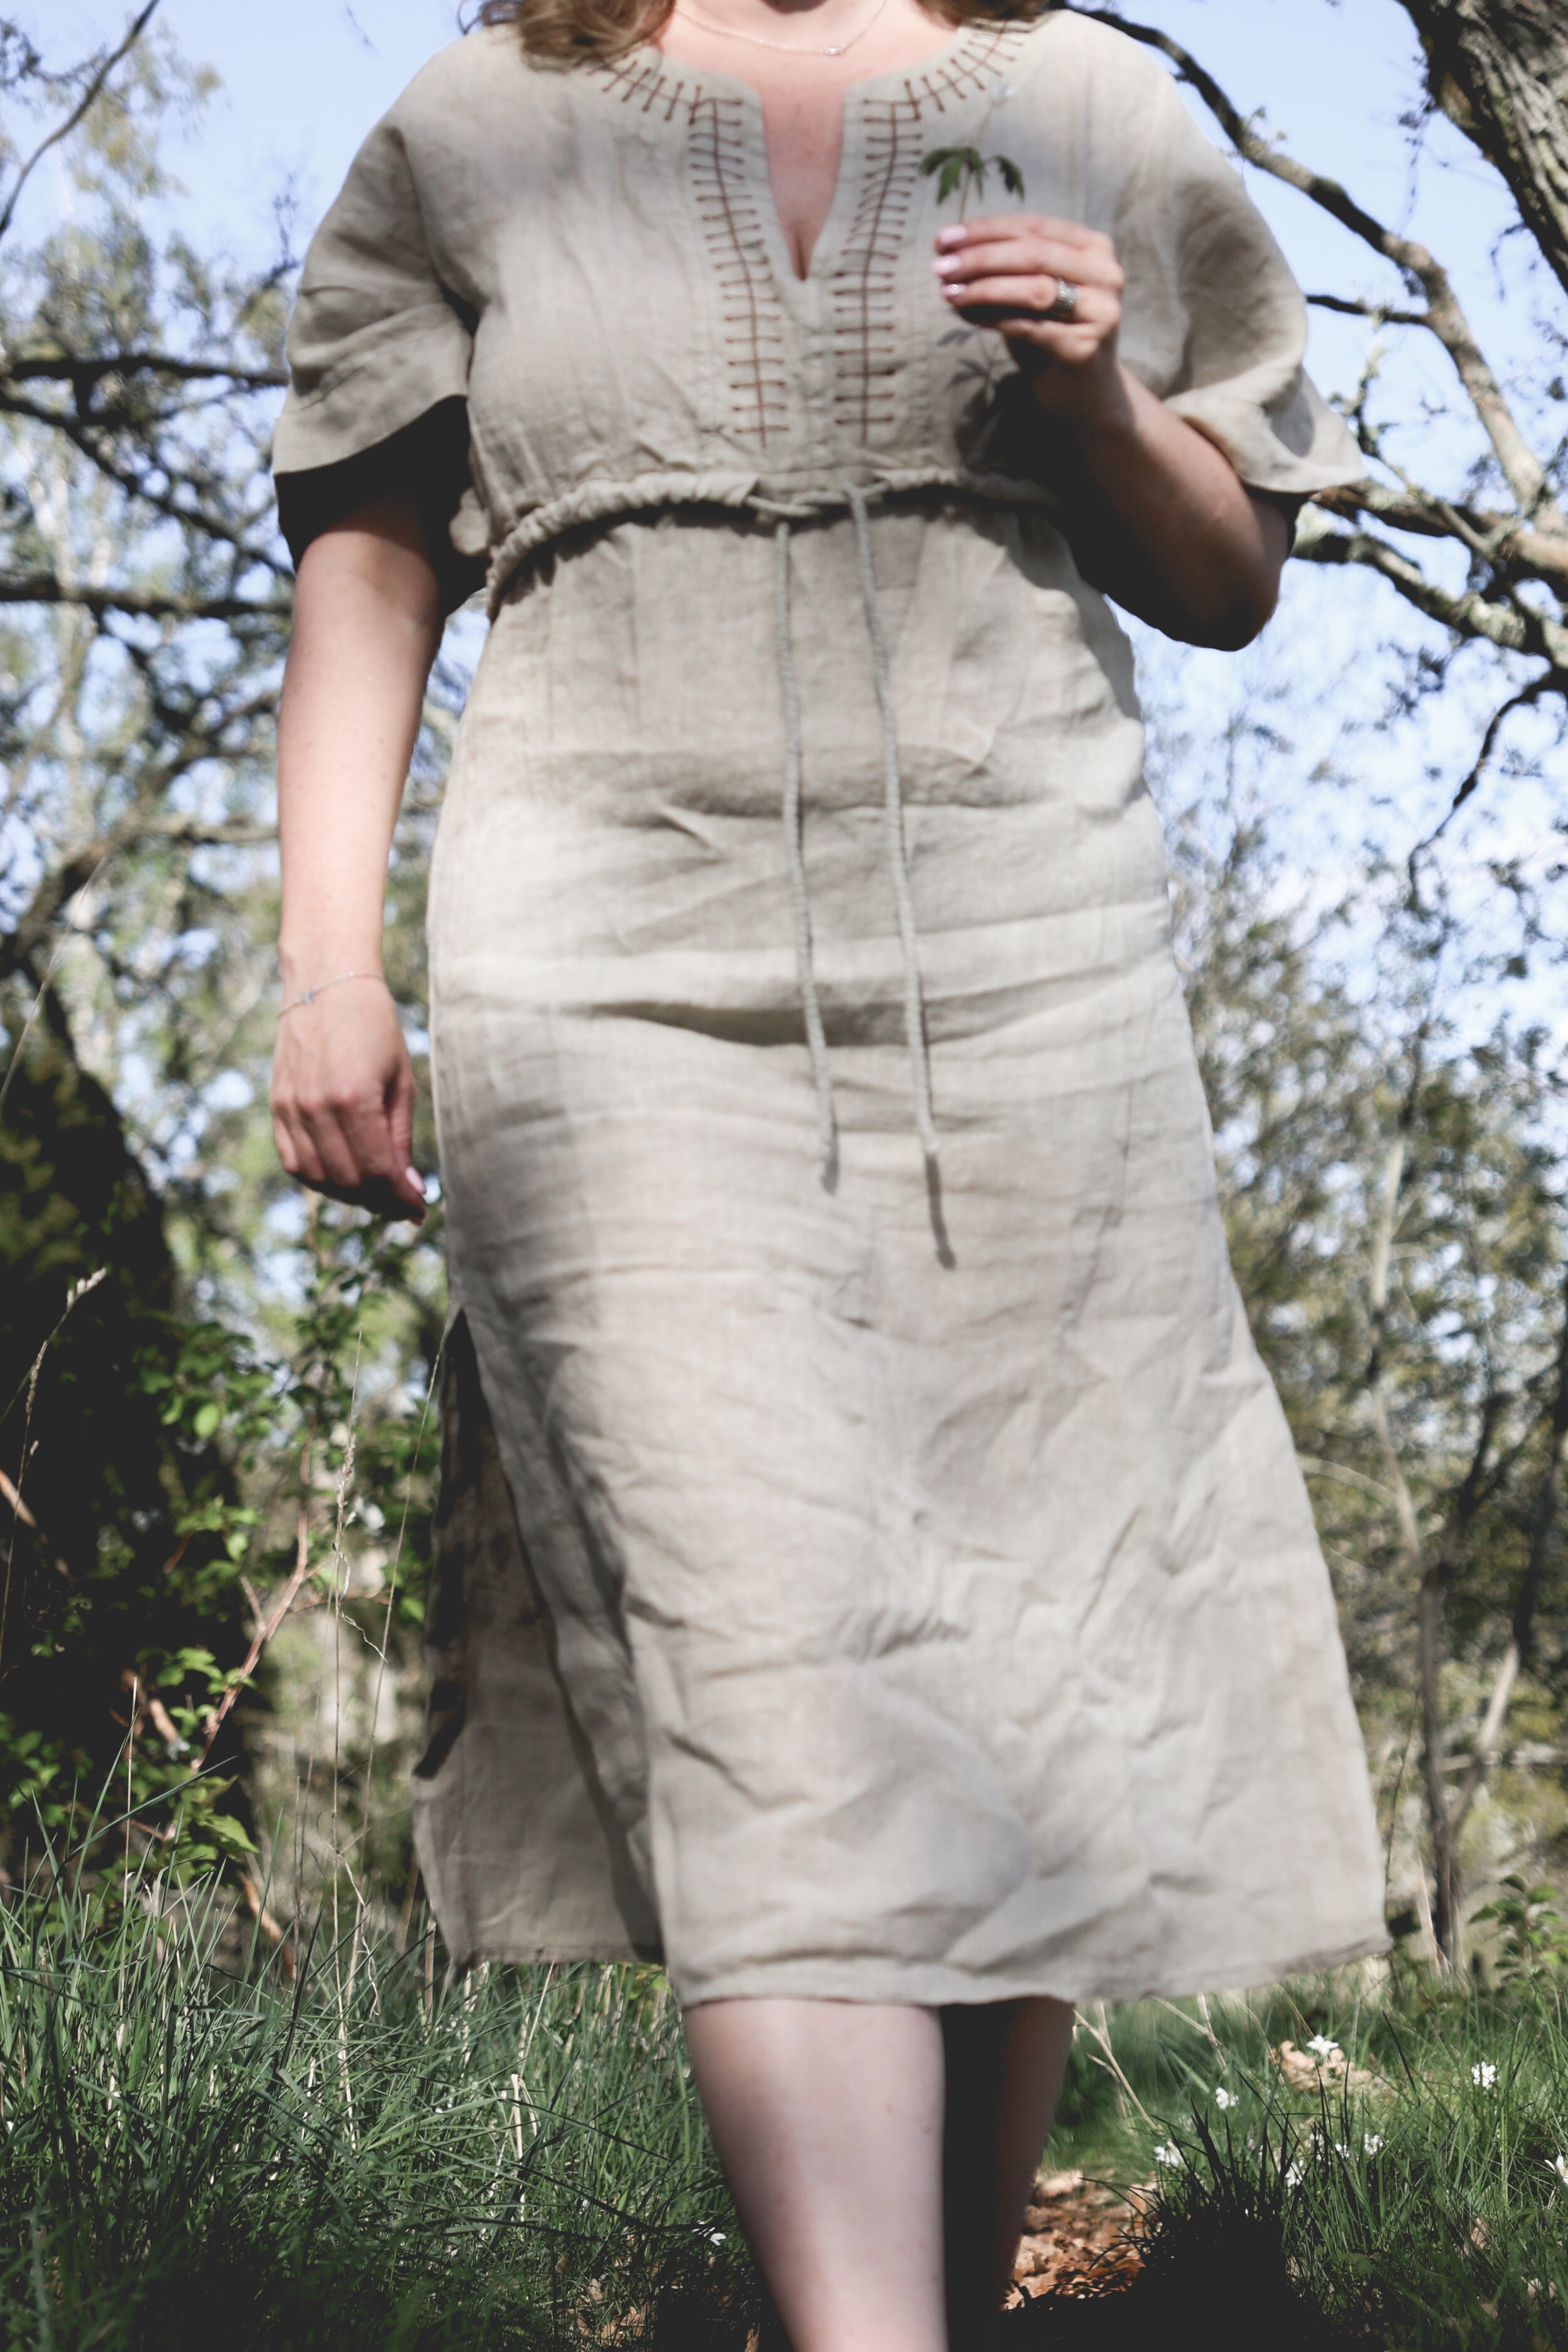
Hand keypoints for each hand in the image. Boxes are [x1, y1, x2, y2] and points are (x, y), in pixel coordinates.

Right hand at [270, 974, 426, 1222]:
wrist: (326, 984)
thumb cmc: (375, 1029)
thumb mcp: (400, 1081)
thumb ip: (400, 1138)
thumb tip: (409, 1190)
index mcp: (355, 1097)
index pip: (378, 1171)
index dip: (400, 1199)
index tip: (418, 1210)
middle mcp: (317, 1107)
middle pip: (348, 1181)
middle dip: (379, 1201)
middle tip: (400, 1203)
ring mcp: (291, 1108)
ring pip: (318, 1179)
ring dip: (349, 1195)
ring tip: (375, 1191)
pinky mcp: (277, 1107)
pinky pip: (293, 1162)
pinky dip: (319, 1179)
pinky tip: (343, 1176)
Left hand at [933, 213, 1128, 427]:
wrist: (1084, 394)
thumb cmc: (1052, 336)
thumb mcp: (1028, 295)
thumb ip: (1002, 271)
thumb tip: (949, 254)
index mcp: (1093, 248)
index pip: (1033, 226)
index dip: (986, 229)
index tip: (944, 238)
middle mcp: (1105, 274)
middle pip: (1033, 253)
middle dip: (980, 256)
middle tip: (940, 265)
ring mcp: (1100, 311)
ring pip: (1035, 288)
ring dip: (984, 287)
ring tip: (948, 291)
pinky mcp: (1085, 348)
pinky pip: (1030, 327)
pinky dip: (994, 319)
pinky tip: (966, 315)